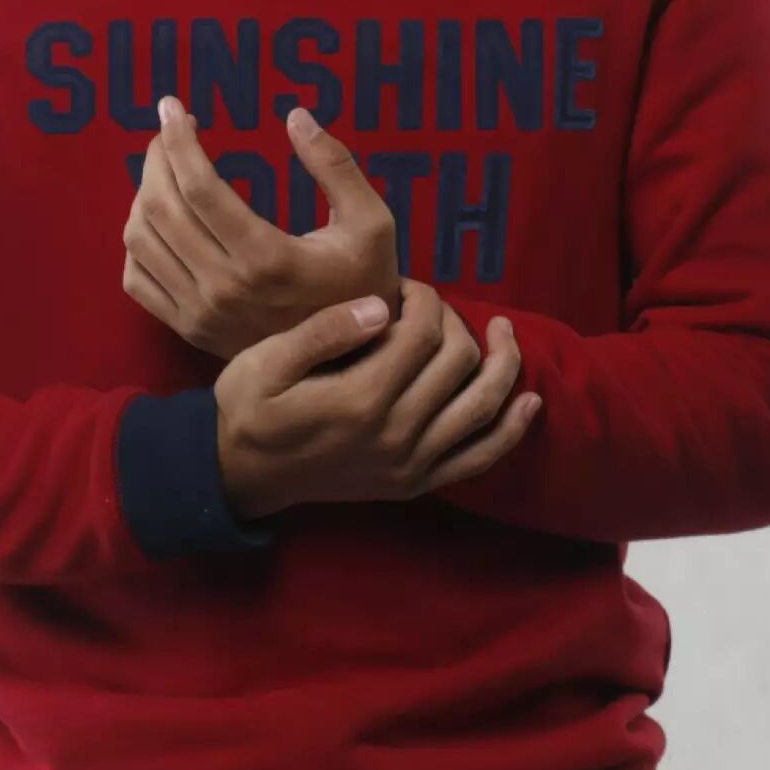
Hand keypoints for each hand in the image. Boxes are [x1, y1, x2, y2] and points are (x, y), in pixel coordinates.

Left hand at [121, 98, 399, 359]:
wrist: (350, 362)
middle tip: (168, 131)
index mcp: (267, 258)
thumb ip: (336, 165)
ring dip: (143, 193)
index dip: (178, 140)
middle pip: (161, 208)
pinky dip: (136, 240)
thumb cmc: (363, 282)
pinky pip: (136, 280)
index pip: (200, 188)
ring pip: (141, 240)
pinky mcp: (188, 330)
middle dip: (157, 157)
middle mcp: (225, 288)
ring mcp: (200, 314)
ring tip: (165, 168)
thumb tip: (296, 116)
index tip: (171, 107)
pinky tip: (157, 216)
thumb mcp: (372, 221)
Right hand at [215, 277, 541, 519]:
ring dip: (503, 364)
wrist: (239, 476)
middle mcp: (397, 433)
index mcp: (362, 397)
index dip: (423, 297)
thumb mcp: (266, 361)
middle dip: (454, 320)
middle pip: (458, 361)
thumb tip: (382, 306)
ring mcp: (411, 463)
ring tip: (505, 330)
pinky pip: (478, 458)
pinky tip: (530, 402)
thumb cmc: (248, 409)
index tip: (404, 285)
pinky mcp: (415, 484)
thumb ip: (324, 331)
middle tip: (431, 305)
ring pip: (482, 407)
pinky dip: (510, 430)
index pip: (422, 332)